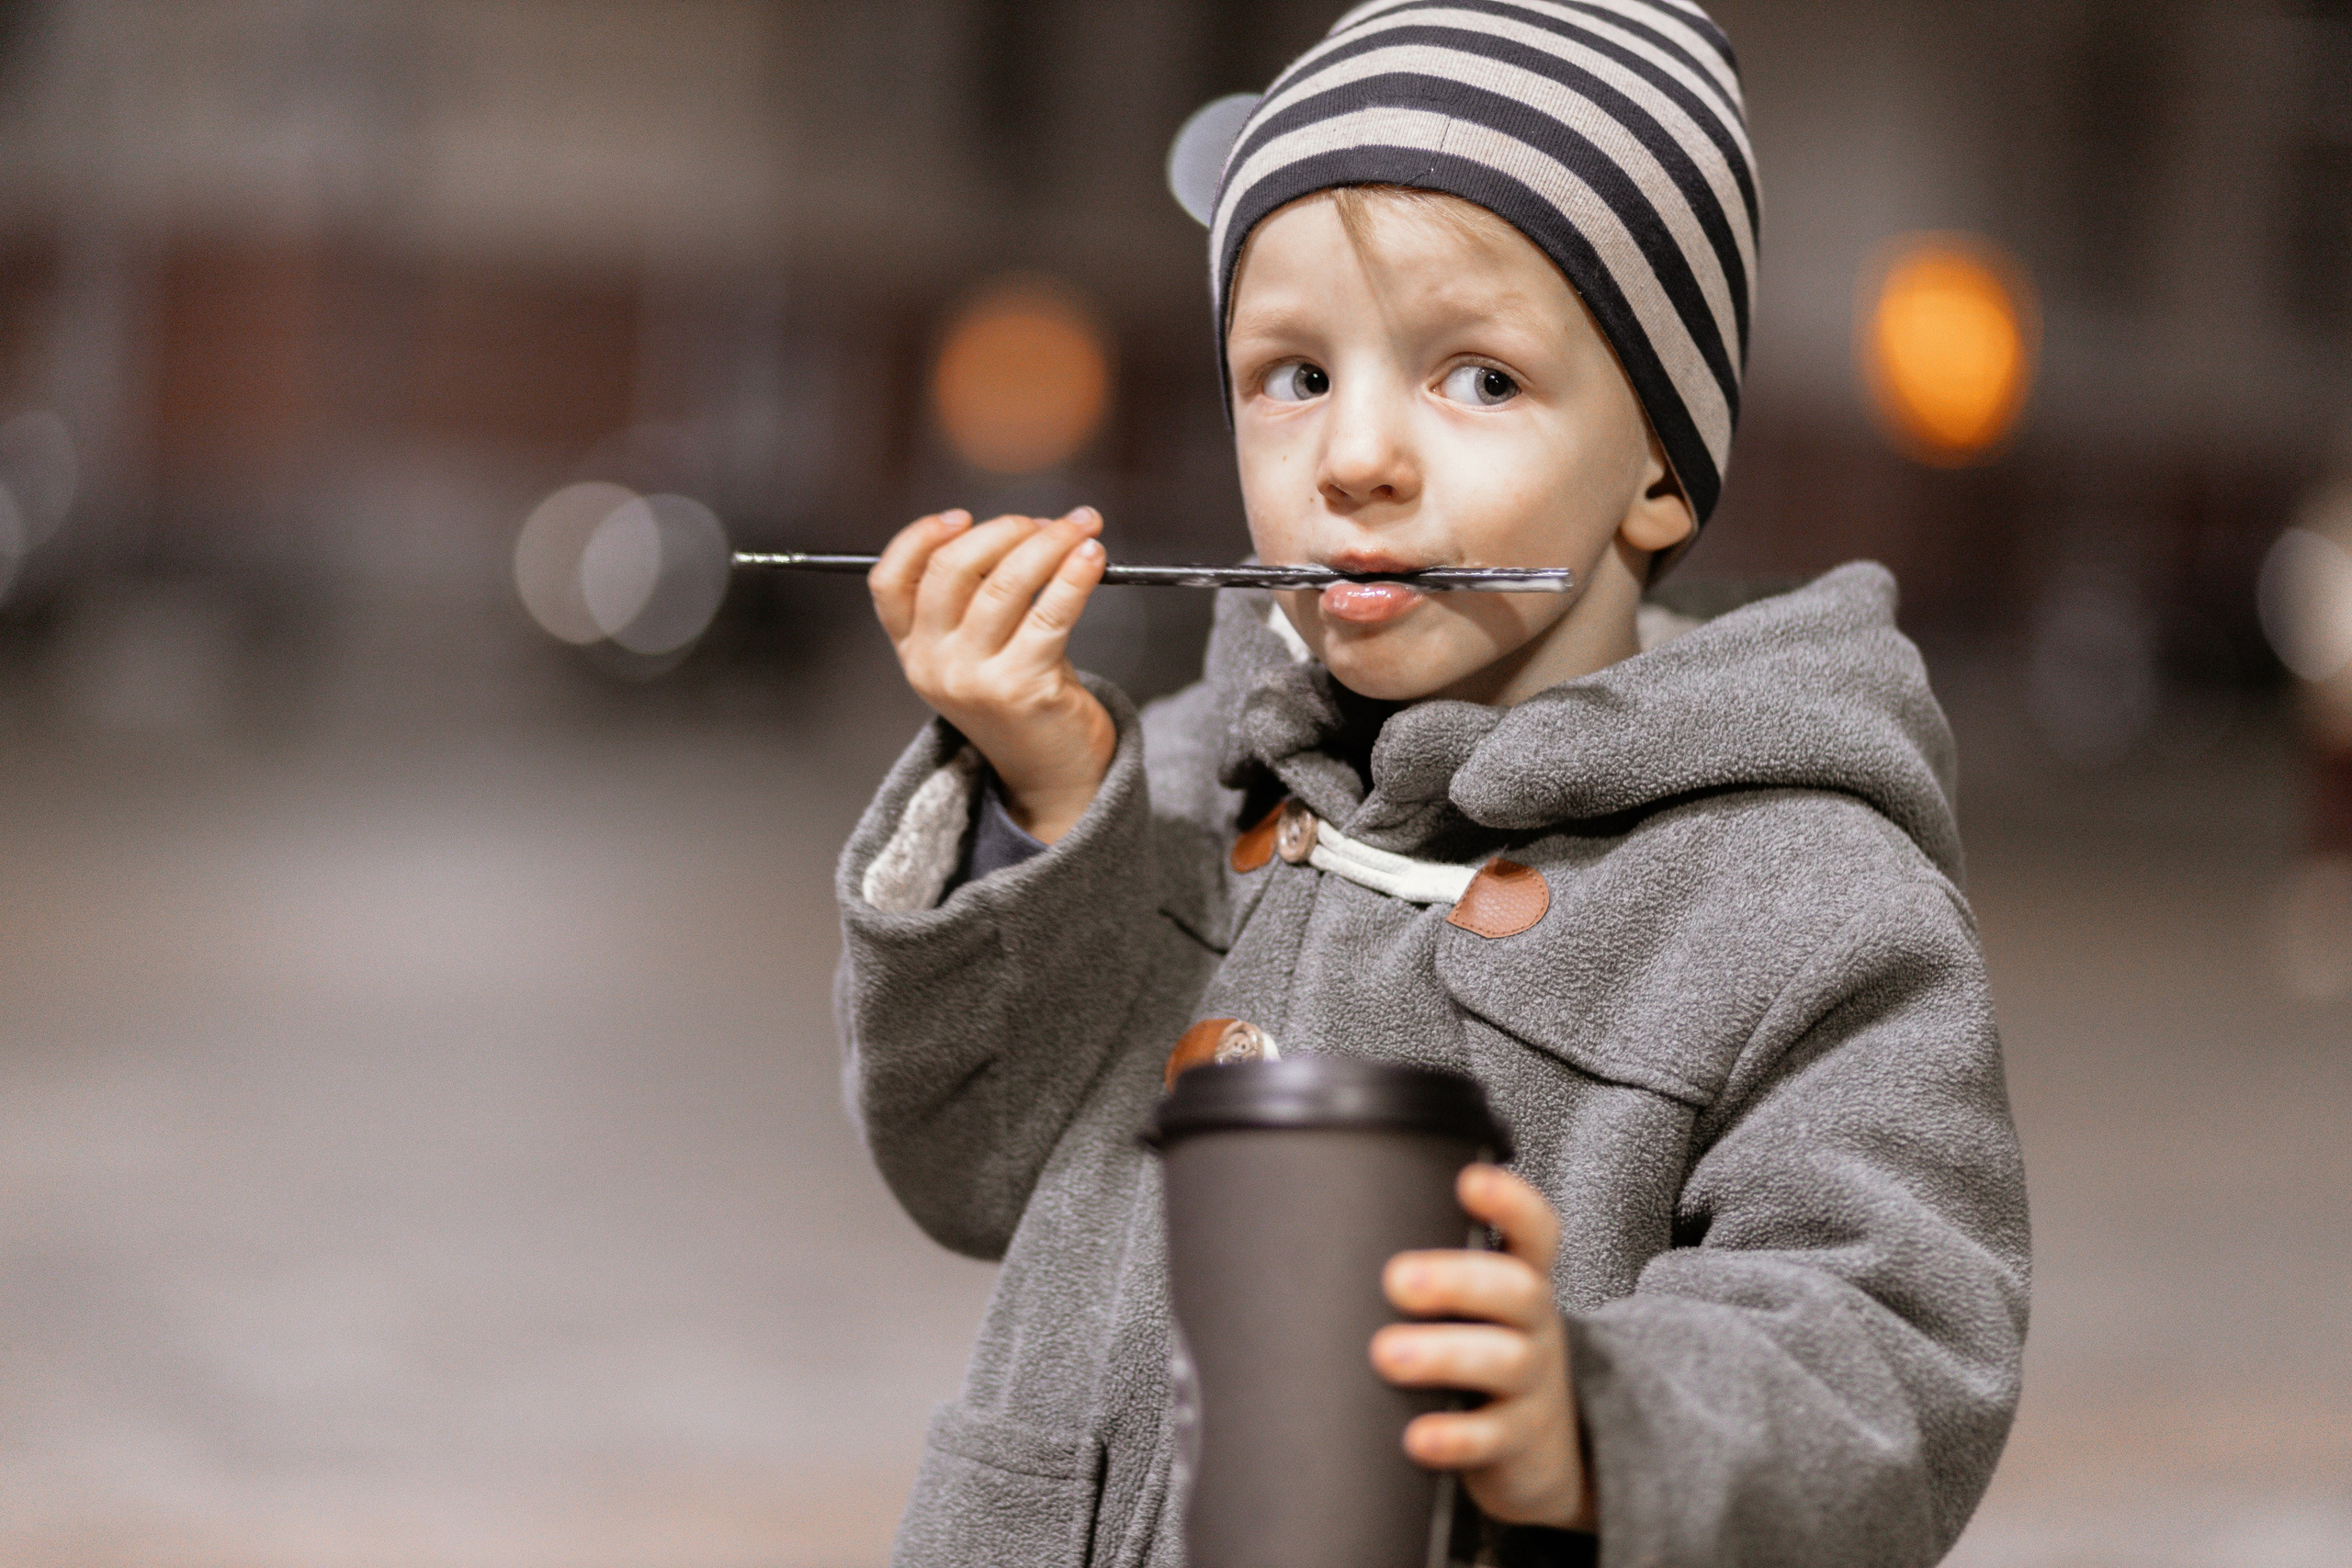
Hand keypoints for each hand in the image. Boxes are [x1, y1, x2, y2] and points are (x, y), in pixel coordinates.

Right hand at [870, 507, 1114, 843]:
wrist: (1052, 776)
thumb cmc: (1025, 698)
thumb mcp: (981, 650)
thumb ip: (979, 599)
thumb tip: (1022, 529)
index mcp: (913, 651)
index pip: (889, 582)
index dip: (919, 538)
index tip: (962, 516)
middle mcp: (933, 666)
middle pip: (952, 569)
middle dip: (1005, 530)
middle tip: (1049, 522)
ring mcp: (974, 680)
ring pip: (1006, 583)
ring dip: (1050, 542)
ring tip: (1084, 527)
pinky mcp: (1022, 688)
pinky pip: (1051, 613)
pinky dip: (1075, 575)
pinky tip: (1093, 556)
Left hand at [1371, 1164, 1593, 1532]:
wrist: (1539, 1450)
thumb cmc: (1482, 1349)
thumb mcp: (1475, 1305)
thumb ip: (1430, 1266)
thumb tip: (1326, 1224)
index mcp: (1522, 1278)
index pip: (1534, 1230)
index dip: (1511, 1203)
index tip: (1470, 1182)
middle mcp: (1535, 1324)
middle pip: (1516, 1290)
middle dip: (1457, 1281)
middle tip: (1397, 1280)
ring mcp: (1532, 1384)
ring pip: (1504, 1361)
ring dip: (1443, 1355)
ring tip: (1386, 1354)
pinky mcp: (1516, 1441)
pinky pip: (1490, 1438)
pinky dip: (1453, 1437)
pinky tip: (1416, 1436)